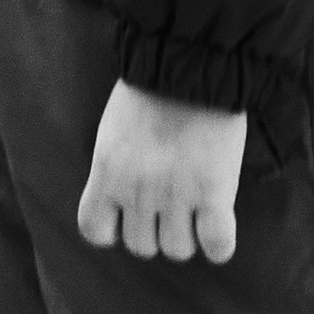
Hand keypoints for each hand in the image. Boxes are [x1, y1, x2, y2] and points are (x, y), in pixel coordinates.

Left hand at [76, 80, 245, 263]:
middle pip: (142, 246)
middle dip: (154, 230)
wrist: (191, 63)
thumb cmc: (151, 89)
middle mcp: (137, 190)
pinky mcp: (214, 192)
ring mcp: (176, 194)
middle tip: (169, 205)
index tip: (127, 214)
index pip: (94, 230)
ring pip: (177, 249)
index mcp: (108, 172)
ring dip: (188, 235)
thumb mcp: (114, 131)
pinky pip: (217, 245)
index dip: (112, 229)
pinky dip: (219, 243)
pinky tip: (218, 222)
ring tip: (196, 209)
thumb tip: (123, 199)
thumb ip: (115, 168)